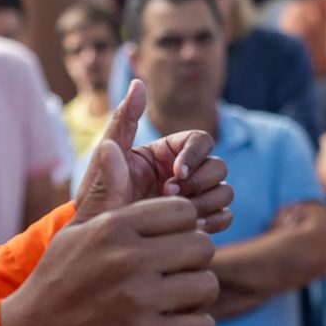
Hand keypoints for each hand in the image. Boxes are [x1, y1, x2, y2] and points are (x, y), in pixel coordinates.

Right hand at [0, 197, 220, 325]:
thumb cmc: (55, 282)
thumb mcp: (74, 233)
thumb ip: (105, 193)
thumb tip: (112, 146)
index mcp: (114, 227)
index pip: (184, 212)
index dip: (183, 230)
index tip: (168, 247)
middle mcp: (128, 258)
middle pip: (202, 246)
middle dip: (193, 263)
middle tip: (173, 277)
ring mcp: (138, 299)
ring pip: (207, 285)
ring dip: (196, 298)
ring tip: (172, 303)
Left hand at [72, 82, 232, 233]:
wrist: (101, 242)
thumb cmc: (99, 197)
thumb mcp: (107, 158)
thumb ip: (123, 121)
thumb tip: (137, 83)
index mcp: (168, 152)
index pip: (202, 140)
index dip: (195, 156)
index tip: (176, 173)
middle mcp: (185, 173)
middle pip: (219, 166)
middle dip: (200, 182)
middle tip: (170, 196)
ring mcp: (194, 198)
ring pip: (226, 191)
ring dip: (207, 202)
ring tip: (178, 217)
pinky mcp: (200, 222)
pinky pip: (225, 216)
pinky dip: (214, 221)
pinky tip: (188, 229)